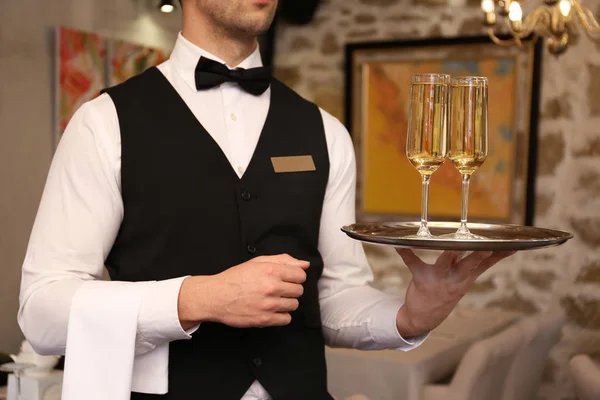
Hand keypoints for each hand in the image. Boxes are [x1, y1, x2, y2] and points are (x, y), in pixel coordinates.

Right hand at [178, 254, 308, 329]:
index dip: (295, 276)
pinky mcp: (264, 320)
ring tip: (273, 300)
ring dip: (286, 302)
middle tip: (278, 289)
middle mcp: (272, 287)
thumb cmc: (235, 278)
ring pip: (294, 305)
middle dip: (291, 289)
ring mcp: (269, 305)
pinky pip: (286, 319)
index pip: (300, 275)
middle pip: (299, 290)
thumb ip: (283, 260)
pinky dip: (281, 316)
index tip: (288, 279)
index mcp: (271, 270)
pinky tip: (271, 310)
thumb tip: (304, 264)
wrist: (216, 296)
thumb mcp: (257, 262)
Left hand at [395, 249, 515, 336]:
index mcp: (467, 277)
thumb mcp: (466, 281)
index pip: (485, 264)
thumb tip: (498, 248)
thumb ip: (478, 264)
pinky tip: (400, 246)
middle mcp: (455, 278)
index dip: (498, 256)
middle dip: (478, 256)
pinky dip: (406, 253)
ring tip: (453, 244)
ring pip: (445, 263)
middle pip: (469, 265)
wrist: (424, 317)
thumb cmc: (448, 292)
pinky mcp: (422, 278)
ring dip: (450, 255)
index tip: (509, 245)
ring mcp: (439, 279)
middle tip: (486, 247)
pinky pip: (413, 263)